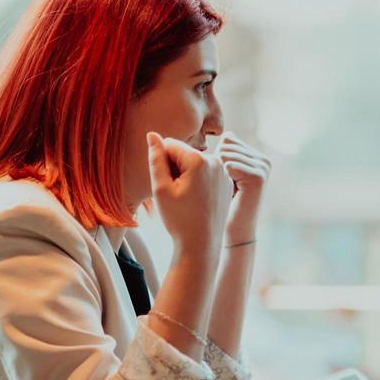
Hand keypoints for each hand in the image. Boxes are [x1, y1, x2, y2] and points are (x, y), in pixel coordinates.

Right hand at [148, 133, 231, 253]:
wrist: (202, 245)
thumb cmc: (179, 219)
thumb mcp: (160, 188)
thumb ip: (156, 158)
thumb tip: (152, 135)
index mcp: (199, 159)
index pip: (170, 145)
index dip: (162, 163)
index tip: (167, 185)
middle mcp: (216, 161)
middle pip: (184, 154)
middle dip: (175, 168)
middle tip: (176, 195)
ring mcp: (224, 173)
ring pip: (195, 164)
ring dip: (186, 176)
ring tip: (186, 199)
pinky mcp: (227, 183)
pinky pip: (207, 175)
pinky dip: (198, 183)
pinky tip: (197, 202)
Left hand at [217, 132, 271, 245]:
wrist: (232, 231)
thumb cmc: (222, 203)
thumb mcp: (224, 174)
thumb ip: (227, 153)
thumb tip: (227, 134)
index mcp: (258, 156)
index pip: (228, 140)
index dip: (216, 159)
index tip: (222, 180)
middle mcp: (264, 160)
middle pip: (226, 146)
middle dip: (216, 165)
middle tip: (223, 188)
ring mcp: (263, 168)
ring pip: (225, 154)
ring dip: (218, 173)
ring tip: (226, 191)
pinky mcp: (258, 177)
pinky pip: (228, 164)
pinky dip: (222, 179)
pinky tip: (229, 193)